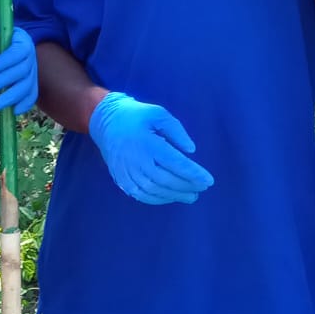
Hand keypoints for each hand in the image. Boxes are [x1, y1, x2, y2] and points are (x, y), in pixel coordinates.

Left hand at [0, 23, 37, 113]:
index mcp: (21, 40)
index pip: (19, 51)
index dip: (6, 61)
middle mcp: (30, 56)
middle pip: (22, 71)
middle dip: (2, 82)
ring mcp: (31, 72)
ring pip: (27, 86)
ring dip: (11, 97)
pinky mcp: (29, 85)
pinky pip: (31, 96)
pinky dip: (25, 104)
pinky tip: (13, 111)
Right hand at [88, 92, 213, 205]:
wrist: (105, 122)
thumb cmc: (136, 116)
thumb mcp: (158, 114)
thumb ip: (176, 130)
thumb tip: (191, 150)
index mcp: (148, 143)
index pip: (176, 163)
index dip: (193, 174)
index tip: (209, 181)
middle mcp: (137, 161)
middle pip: (166, 180)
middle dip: (187, 186)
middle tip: (202, 188)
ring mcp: (128, 173)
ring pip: (155, 190)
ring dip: (175, 195)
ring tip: (191, 196)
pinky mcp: (121, 180)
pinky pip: (141, 195)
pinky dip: (158, 199)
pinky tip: (170, 197)